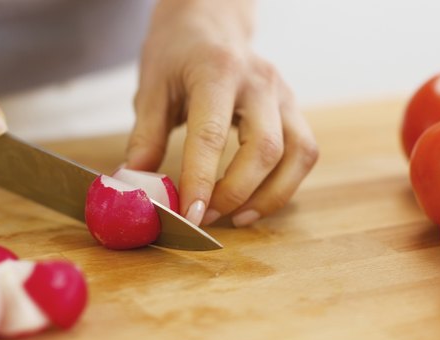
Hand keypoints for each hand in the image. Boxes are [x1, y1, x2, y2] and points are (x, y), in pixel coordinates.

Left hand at [126, 0, 317, 226]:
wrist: (210, 21)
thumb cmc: (177, 53)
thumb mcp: (152, 88)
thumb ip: (145, 137)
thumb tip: (135, 184)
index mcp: (217, 72)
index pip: (212, 135)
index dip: (202, 180)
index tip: (191, 215)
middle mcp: (260, 82)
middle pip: (265, 149)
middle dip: (236, 193)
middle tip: (205, 217)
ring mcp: (284, 94)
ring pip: (297, 154)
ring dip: (269, 196)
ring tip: (236, 217)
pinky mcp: (293, 108)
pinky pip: (304, 153)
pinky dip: (284, 184)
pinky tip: (256, 200)